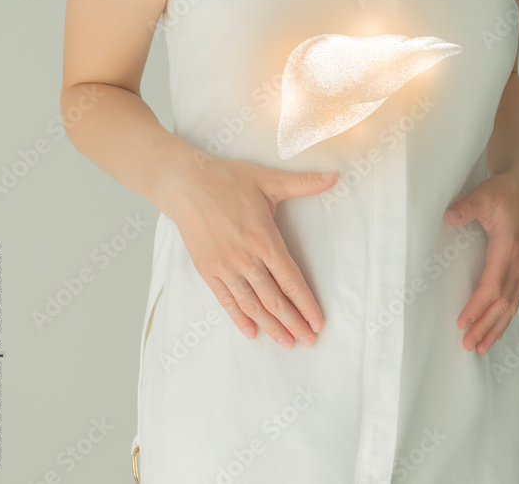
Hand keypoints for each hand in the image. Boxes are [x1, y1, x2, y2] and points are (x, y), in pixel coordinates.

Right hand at [158, 155, 338, 348]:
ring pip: (251, 304)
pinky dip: (238, 317)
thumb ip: (303, 183)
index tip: (318, 322)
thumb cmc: (227, 179)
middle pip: (274, 298)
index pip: (291, 280)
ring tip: (286, 343)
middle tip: (309, 341)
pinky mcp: (207, 269)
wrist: (183, 183)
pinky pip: (225, 299)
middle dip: (293, 322)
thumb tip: (335, 176)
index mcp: (264, 239)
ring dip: (270, 326)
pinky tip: (251, 332)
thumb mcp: (269, 179)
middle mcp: (245, 258)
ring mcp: (224, 266)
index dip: (306, 304)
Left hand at [444, 161, 518, 353]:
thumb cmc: (508, 190)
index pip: (492, 287)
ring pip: (512, 304)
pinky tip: (497, 326)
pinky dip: (506, 315)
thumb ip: (466, 207)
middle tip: (468, 345)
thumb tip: (449, 216)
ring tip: (482, 346)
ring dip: (497, 326)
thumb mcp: (485, 195)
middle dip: (486, 326)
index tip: (462, 322)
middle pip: (503, 303)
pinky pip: (516, 297)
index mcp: (509, 248)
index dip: (477, 307)